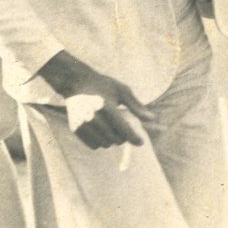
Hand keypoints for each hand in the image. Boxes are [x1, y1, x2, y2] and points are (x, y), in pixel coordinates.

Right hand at [38, 51, 155, 150]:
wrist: (77, 82)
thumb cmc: (104, 85)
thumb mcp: (122, 91)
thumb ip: (136, 106)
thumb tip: (152, 118)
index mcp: (106, 107)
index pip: (123, 129)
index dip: (134, 138)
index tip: (141, 142)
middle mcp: (93, 118)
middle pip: (115, 139)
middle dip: (124, 137)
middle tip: (126, 130)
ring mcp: (82, 125)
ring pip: (104, 144)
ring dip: (112, 140)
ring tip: (114, 129)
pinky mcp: (75, 129)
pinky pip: (93, 145)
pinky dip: (101, 142)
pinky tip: (104, 132)